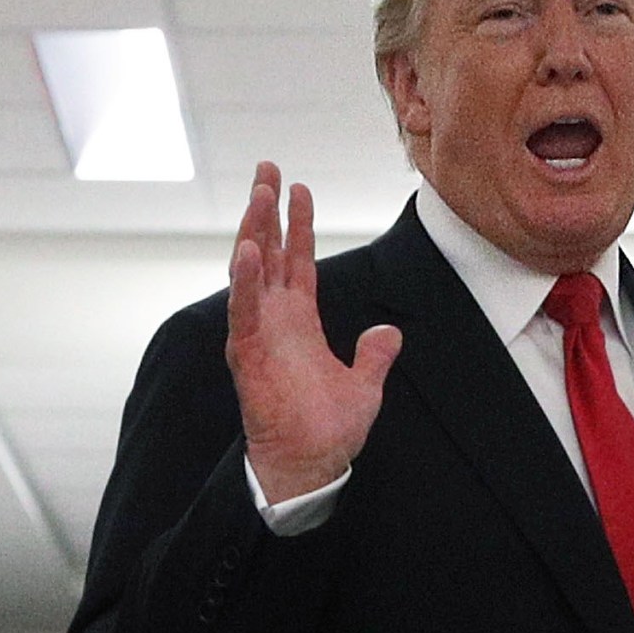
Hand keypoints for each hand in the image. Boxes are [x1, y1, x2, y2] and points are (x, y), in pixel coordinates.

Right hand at [227, 162, 402, 500]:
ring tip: (259, 194)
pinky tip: (248, 250)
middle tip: (266, 167)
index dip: (297, 224)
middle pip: (268, 251)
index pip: (297, 260)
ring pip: (251, 271)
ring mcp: (259, 333)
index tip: (299, 187)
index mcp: (299, 321)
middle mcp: (275, 319)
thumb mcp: (365, 385)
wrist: (311, 465)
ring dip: (254, 231)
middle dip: (266, 209)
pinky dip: (245, 281)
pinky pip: (244, 311)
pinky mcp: (248, 355)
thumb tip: (389, 331)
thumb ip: (374, 355)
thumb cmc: (330, 431)